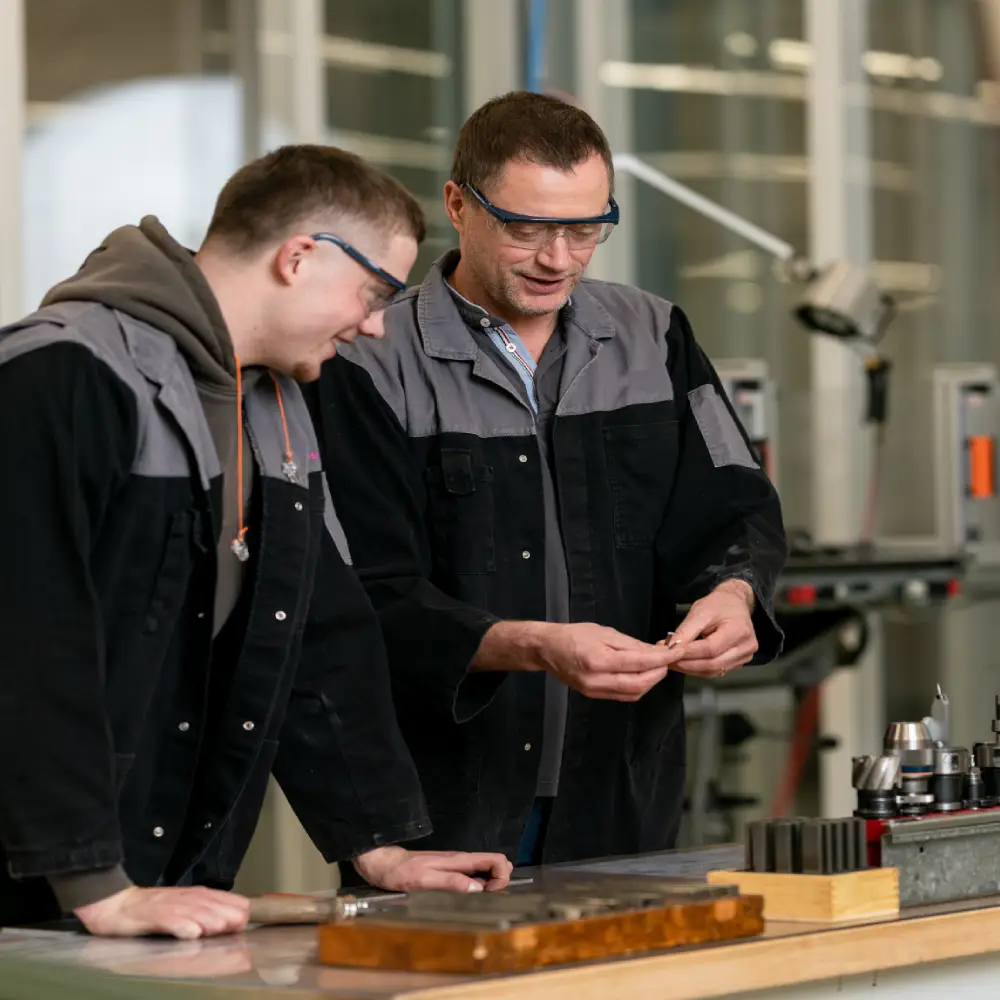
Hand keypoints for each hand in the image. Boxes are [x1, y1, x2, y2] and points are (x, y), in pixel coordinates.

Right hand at [75, 885, 249, 939]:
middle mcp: (179, 898)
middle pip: (206, 903)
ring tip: (221, 926)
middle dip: (224, 912)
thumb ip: (199, 913)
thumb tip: (226, 921)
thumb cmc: (147, 909)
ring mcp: (163, 906)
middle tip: (240, 922)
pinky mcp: (147, 915)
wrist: (112, 904)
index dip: (231, 905)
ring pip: (189, 911)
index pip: (215, 897)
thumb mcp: (176, 908)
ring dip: (207, 918)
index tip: (247, 915)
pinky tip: (192, 933)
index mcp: (187, 896)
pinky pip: (165, 920)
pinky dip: (179, 926)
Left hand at [353, 846, 512, 892]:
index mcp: (458, 860)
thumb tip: (476, 888)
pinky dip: (478, 887)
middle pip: (495, 863)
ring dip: (490, 884)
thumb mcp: (423, 879)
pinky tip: (468, 899)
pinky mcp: (447, 872)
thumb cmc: (400, 872)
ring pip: (485, 870)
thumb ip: (450, 881)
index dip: (502, 875)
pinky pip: (472, 876)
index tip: (492, 893)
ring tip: (480, 901)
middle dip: (501, 879)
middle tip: (489, 898)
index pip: (495, 859)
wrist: (383, 864)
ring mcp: (455, 866)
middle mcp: (460, 861)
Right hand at [532, 622, 682, 700]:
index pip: (640, 663)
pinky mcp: (594, 695)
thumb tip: (656, 651)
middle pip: (640, 684)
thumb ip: (632, 644)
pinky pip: (623, 696)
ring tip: (658, 667)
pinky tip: (642, 675)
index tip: (677, 651)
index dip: (663, 659)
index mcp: (599, 660)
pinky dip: (638, 687)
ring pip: (634, 693)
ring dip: (651, 682)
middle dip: (659, 672)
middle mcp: (597, 680)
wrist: (547, 649)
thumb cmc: (574, 635)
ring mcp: (595, 691)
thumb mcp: (605, 632)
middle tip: (669, 659)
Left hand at [666, 580, 756, 677]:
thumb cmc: (719, 604)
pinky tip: (687, 664)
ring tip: (675, 663)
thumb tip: (671, 647)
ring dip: (692, 669)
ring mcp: (745, 656)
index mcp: (739, 630)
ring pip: (715, 671)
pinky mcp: (739, 662)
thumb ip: (686, 630)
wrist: (735, 603)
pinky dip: (700, 669)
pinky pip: (718, 671)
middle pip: (713, 663)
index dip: (690, 652)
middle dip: (688, 664)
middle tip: (669, 660)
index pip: (711, 648)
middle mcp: (746, 647)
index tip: (671, 652)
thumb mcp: (700, 611)